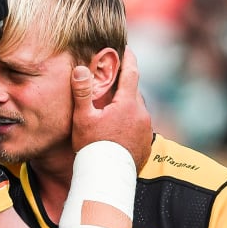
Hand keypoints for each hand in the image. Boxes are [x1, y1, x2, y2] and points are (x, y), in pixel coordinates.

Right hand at [70, 47, 151, 169]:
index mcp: (128, 104)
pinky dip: (130, 124)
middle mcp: (141, 114)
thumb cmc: (92, 148)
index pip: (131, 72)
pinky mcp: (145, 144)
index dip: (128, 59)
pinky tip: (117, 131)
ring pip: (136, 110)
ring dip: (126, 107)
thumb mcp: (83, 118)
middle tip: (112, 82)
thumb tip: (80, 68)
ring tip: (111, 110)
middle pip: (134, 92)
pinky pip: (138, 127)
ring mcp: (145, 130)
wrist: (107, 178)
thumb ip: (82, 92)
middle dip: (124, 86)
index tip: (127, 49)